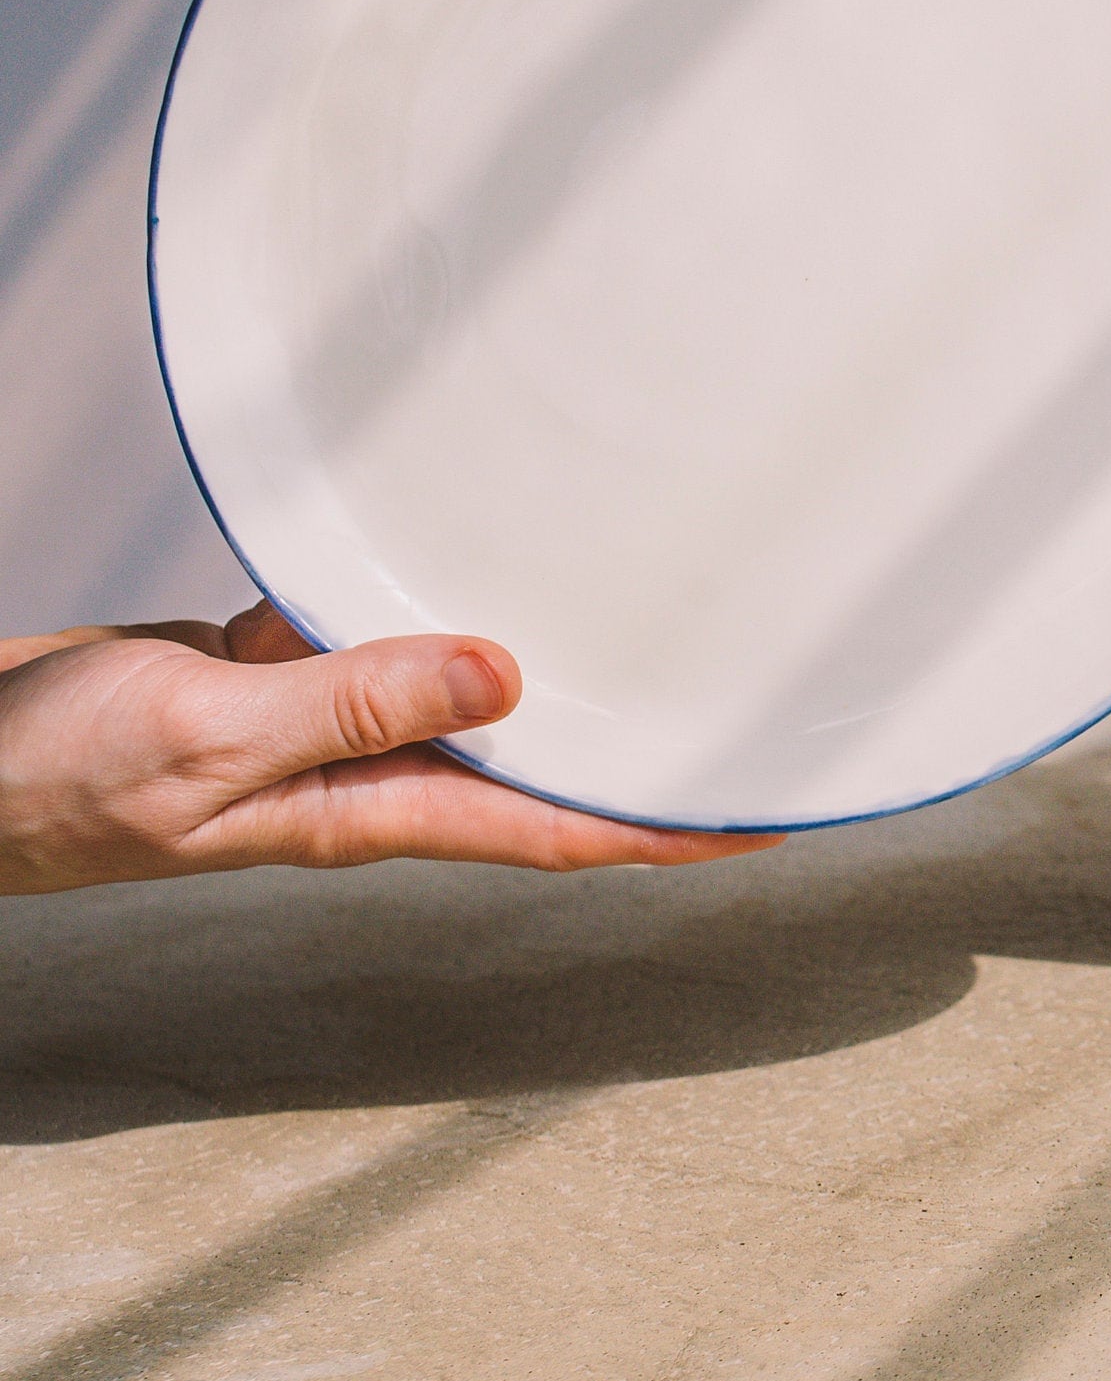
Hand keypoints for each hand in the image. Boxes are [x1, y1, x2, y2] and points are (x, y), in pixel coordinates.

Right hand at [0, 603, 777, 896]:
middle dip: (648, 751)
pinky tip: (499, 552)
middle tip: (758, 712)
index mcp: (374, 809)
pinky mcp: (291, 673)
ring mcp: (337, 727)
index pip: (558, 827)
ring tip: (669, 629)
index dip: (669, 828)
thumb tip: (504, 678)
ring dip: (565, 671)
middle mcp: (377, 776)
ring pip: (481, 695)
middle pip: (545, 765)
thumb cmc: (59, 771)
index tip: (769, 815)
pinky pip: (398, 638)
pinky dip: (454, 603)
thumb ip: (352, 704)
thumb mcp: (210, 735)